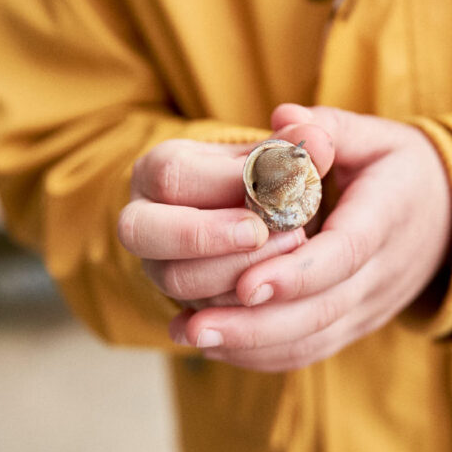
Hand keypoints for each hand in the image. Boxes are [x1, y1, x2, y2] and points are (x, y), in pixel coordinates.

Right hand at [118, 126, 334, 309]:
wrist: (258, 217)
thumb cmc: (266, 177)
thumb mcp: (278, 153)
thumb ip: (294, 144)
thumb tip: (309, 133)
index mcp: (160, 170)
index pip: (171, 175)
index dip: (219, 188)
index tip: (267, 200)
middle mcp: (145, 218)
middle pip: (142, 233)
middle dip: (206, 238)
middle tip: (262, 235)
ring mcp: (159, 266)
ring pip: (174, 282)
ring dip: (233, 275)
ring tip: (285, 257)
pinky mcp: (183, 305)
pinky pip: (202, 318)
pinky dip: (242, 312)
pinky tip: (279, 298)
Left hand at [169, 104, 451, 371]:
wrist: (451, 220)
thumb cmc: (400, 170)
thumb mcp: (376, 137)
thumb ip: (329, 128)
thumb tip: (284, 118)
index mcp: (387, 218)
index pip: (344, 255)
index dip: (296, 274)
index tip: (246, 284)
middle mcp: (382, 272)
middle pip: (321, 310)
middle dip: (256, 324)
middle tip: (197, 325)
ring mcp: (370, 306)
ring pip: (313, 339)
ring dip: (250, 345)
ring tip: (193, 337)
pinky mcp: (355, 326)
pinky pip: (311, 351)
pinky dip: (262, 355)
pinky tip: (214, 346)